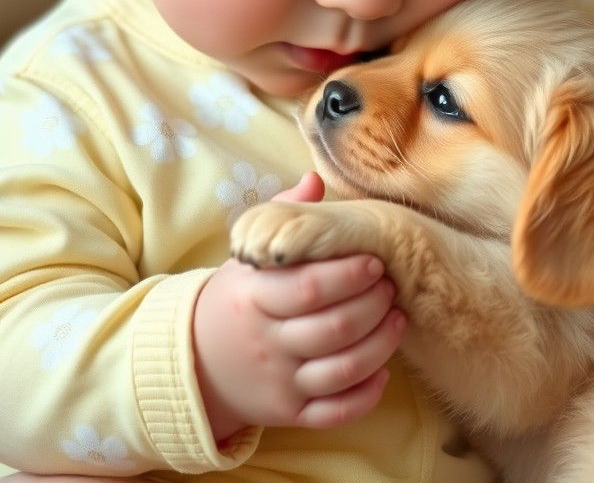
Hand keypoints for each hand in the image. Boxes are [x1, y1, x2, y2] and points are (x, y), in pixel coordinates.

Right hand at [192, 173, 405, 441]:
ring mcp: (279, 382)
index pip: (310, 287)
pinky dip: (366, 394)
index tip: (375, 260)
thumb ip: (282, 216)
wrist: (196, 362)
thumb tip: (314, 180)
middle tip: (391, 285)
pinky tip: (383, 371)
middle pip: (333, 328)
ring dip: (381, 345)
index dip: (349, 274)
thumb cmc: (236, 297)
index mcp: (253, 297)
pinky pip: (335, 413)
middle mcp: (266, 343)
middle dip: (373, 305)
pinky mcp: (289, 414)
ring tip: (397, 318)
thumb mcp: (248, 255)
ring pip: (342, 370)